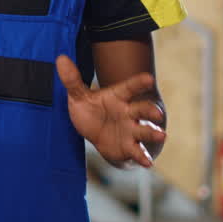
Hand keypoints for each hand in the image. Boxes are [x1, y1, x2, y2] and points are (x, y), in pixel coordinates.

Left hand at [56, 54, 165, 168]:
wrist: (96, 135)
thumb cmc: (91, 111)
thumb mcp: (79, 96)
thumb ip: (72, 80)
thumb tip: (61, 58)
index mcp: (118, 97)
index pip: (129, 88)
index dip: (139, 83)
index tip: (149, 79)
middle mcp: (128, 112)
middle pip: (141, 109)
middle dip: (150, 110)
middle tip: (157, 113)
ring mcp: (130, 130)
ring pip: (143, 130)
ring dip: (153, 133)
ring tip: (162, 135)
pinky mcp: (128, 147)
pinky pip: (137, 151)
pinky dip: (143, 157)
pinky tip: (148, 163)